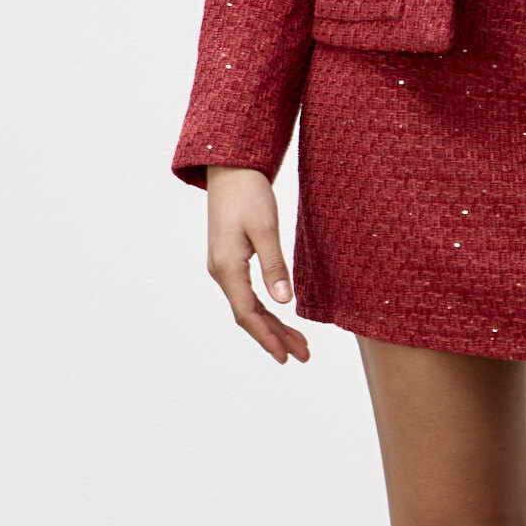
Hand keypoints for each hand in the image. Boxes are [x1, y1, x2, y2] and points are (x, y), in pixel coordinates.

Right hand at [205, 167, 309, 364]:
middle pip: (249, 315)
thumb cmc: (248, 194)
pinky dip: (265, 308)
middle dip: (275, 337)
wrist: (231, 169)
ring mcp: (224, 267)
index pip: (247, 313)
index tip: (286, 356)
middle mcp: (222, 271)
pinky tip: (280, 316)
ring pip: (249, 306)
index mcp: (228, 267)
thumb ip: (274, 266)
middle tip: (303, 355)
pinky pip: (247, 293)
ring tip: (299, 343)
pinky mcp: (231, 260)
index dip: (267, 337)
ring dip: (272, 325)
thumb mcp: (266, 229)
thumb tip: (285, 301)